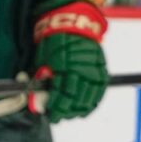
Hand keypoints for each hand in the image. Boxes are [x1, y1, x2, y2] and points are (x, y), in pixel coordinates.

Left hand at [31, 1, 108, 122]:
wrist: (74, 25)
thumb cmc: (54, 41)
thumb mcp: (43, 60)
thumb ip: (42, 80)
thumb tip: (38, 100)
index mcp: (64, 69)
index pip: (61, 97)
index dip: (56, 109)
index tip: (51, 115)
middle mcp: (81, 73)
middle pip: (75, 102)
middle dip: (66, 112)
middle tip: (59, 116)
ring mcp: (94, 73)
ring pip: (88, 100)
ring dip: (78, 110)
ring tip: (71, 114)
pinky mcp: (102, 72)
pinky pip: (99, 92)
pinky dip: (92, 103)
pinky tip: (85, 110)